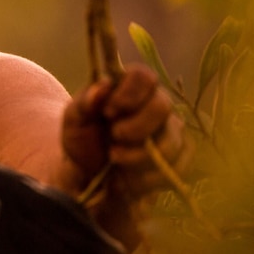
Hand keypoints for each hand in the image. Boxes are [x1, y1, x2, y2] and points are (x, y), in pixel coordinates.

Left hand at [62, 64, 192, 196]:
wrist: (89, 175)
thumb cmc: (82, 139)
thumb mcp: (73, 120)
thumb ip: (84, 102)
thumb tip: (103, 85)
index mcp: (128, 87)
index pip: (143, 76)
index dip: (129, 93)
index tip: (108, 112)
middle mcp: (154, 104)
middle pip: (162, 106)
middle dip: (136, 128)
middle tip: (114, 139)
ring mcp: (171, 130)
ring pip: (171, 140)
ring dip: (140, 156)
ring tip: (115, 159)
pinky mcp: (180, 157)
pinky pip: (180, 166)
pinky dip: (151, 177)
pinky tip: (130, 178)